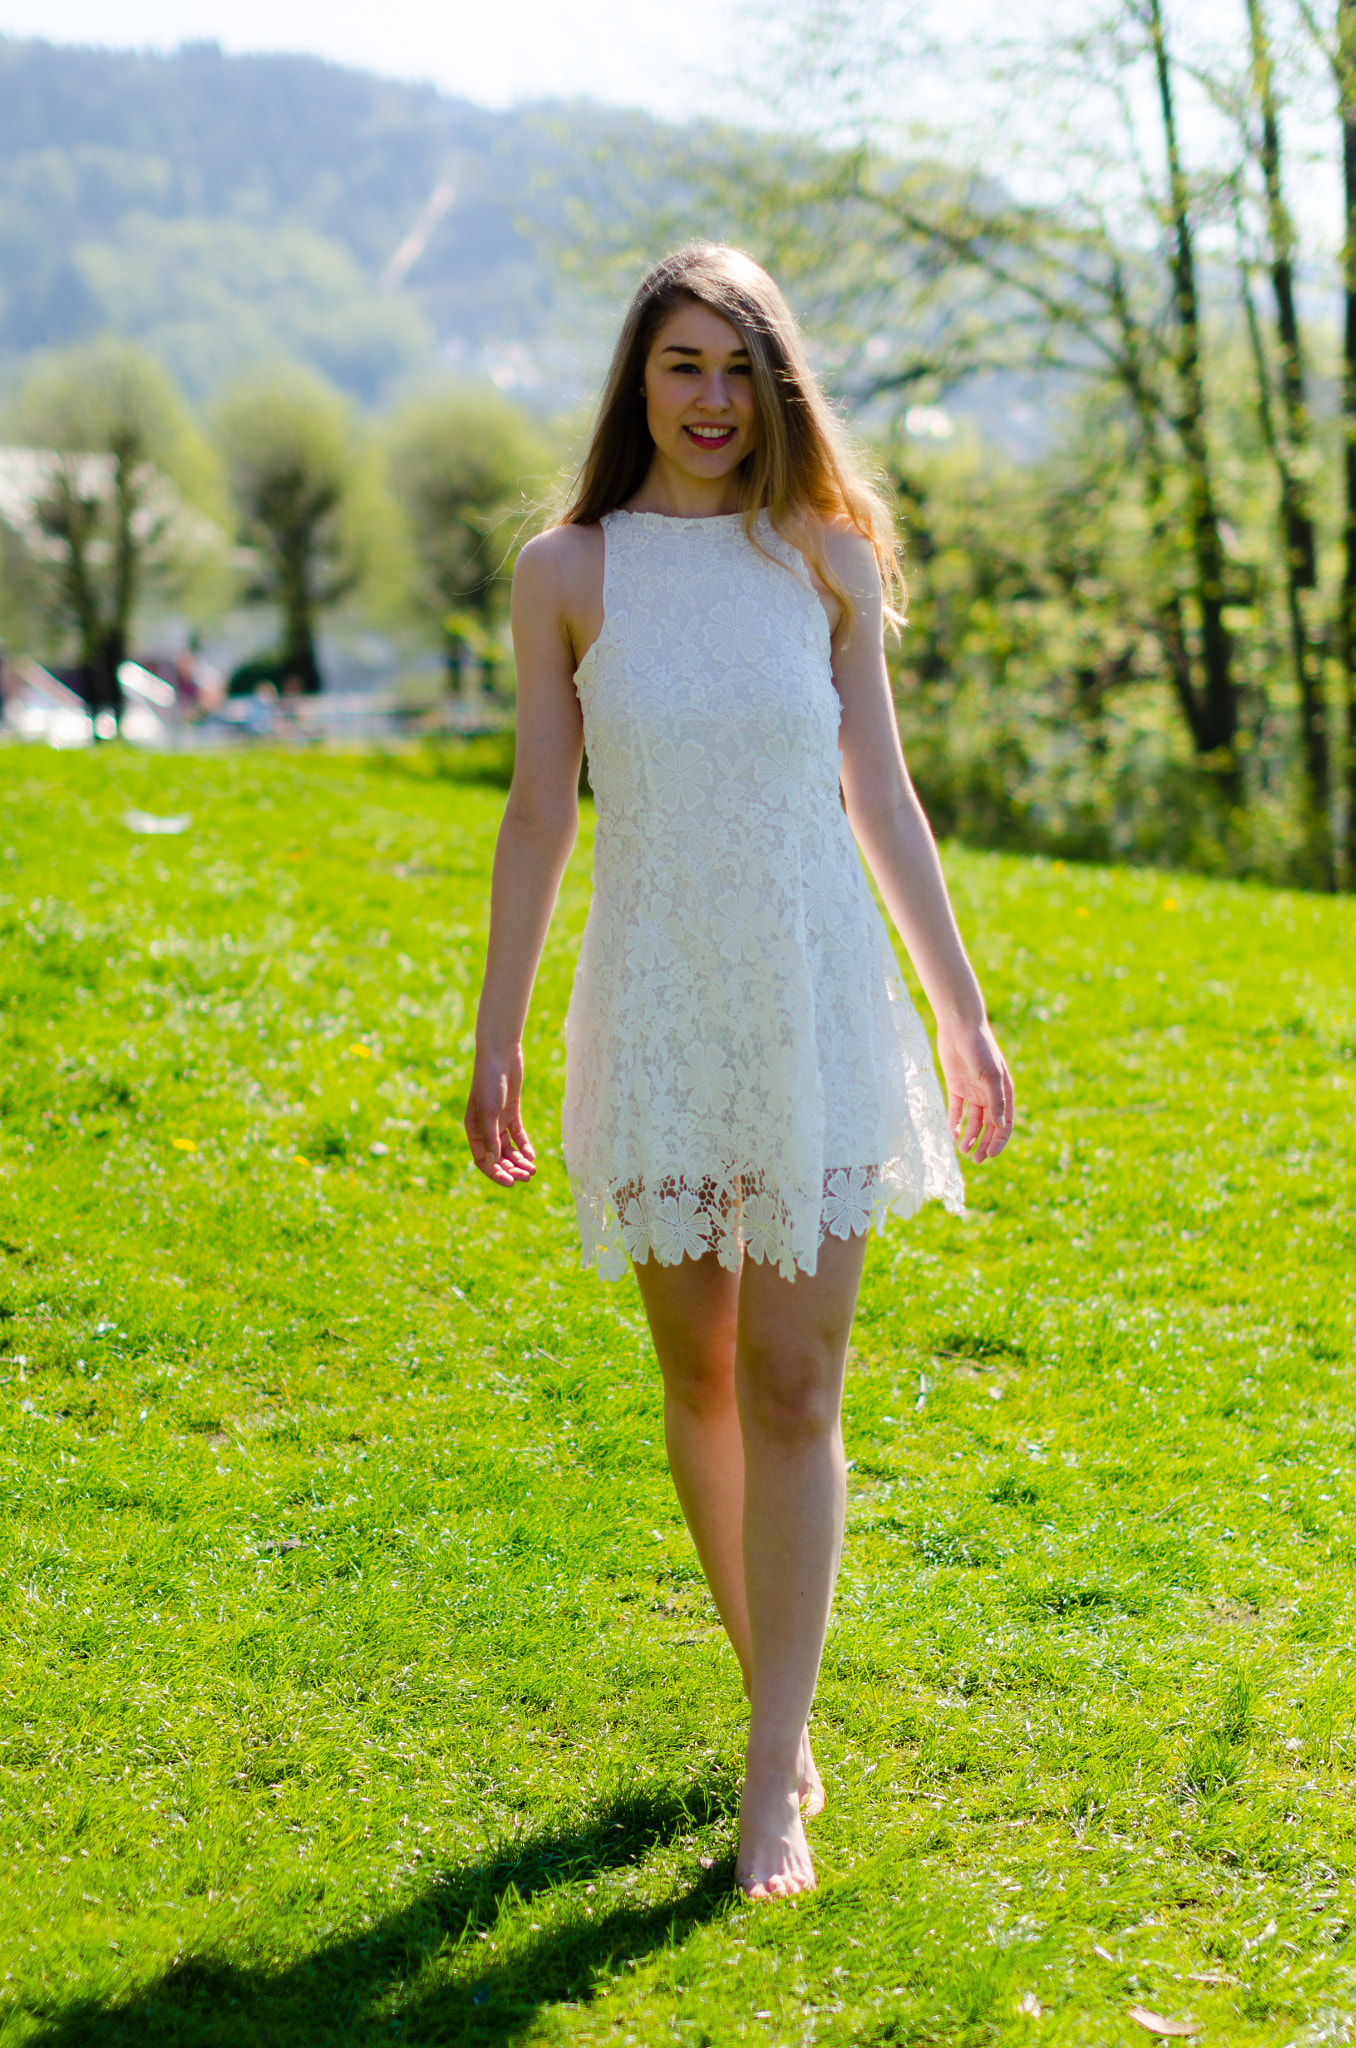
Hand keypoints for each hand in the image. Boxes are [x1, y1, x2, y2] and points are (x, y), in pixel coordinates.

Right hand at [464, 1046, 536, 1186]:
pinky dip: (524, 1146)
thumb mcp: (489, 1112)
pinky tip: (531, 1156)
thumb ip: (490, 1137)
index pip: (483, 1159)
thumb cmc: (490, 1082)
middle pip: (498, 1157)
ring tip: (532, 1170)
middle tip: (527, 1177)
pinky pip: (518, 1135)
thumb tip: (494, 1163)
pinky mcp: (511, 1112)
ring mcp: (498, 1120)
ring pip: (509, 1148)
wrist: (500, 1056)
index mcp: (473, 1129)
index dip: (495, 1173)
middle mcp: (484, 1127)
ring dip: (519, 1160)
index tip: (511, 1183)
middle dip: (511, 1169)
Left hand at [936, 1018, 1013, 1163]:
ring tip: (963, 1150)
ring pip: (973, 1121)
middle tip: (977, 1160)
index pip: (1005, 1124)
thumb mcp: (991, 1076)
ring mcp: (973, 1092)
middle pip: (989, 1126)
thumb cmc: (981, 1049)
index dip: (999, 1141)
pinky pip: (956, 1110)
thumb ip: (995, 1101)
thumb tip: (999, 1126)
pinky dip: (955, 1123)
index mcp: (1004, 1093)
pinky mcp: (956, 1087)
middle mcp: (990, 1095)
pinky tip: (953, 1134)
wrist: (960, 1027)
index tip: (991, 1155)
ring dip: (970, 1136)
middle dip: (984, 1144)